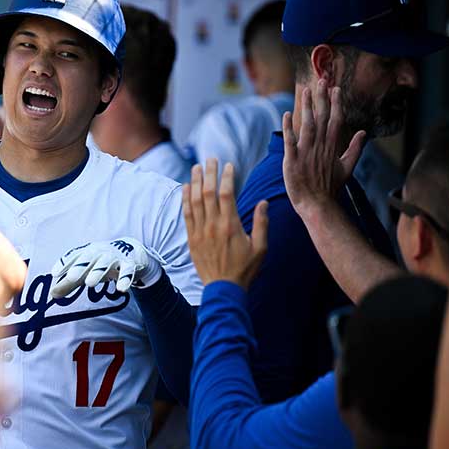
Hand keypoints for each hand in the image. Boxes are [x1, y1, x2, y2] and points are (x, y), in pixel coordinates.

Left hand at [50, 236, 161, 297]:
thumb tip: (51, 294)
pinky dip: (124, 279)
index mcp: (87, 252)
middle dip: (79, 267)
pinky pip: (127, 271)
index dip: (64, 263)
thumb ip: (69, 283)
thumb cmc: (101, 262)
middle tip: (71, 277)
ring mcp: (115, 257)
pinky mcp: (129, 264)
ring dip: (98, 271)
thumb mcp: (85, 271)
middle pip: (88, 257)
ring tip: (89, 283)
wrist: (130, 250)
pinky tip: (121, 289)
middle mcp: (99, 252)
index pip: (73, 255)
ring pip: (106, 262)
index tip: (54, 273)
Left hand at [183, 159, 267, 287]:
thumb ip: (261, 223)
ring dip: (194, 182)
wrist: (223, 289)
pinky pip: (186, 215)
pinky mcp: (191, 239)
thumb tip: (263, 202)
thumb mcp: (260, 248)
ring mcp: (200, 232)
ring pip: (194, 201)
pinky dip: (185, 200)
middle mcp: (213, 225)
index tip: (228, 165)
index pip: (227, 194)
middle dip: (208, 173)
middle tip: (210, 159)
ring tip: (196, 167)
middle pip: (208, 192)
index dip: (226, 177)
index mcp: (231, 225)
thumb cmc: (245, 269)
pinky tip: (185, 188)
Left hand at [282, 80, 366, 216]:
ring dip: (307, 106)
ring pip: (307, 124)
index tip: (336, 88)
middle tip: (322, 80)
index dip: (335, 103)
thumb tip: (363, 133)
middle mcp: (321, 146)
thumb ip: (355, 149)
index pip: (335, 119)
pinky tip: (286, 114)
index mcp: (333, 146)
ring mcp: (307, 152)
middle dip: (322, 98)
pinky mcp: (292, 160)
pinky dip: (288, 127)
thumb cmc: (330, 188)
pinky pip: (290, 141)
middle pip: (322, 117)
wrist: (318, 205)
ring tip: (305, 90)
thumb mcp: (347, 168)